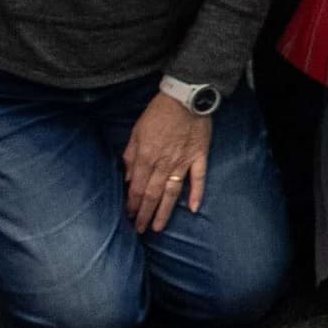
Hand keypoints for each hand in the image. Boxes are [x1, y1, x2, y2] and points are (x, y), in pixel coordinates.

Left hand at [120, 91, 211, 233]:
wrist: (185, 97)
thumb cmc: (158, 112)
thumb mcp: (137, 131)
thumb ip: (131, 155)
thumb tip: (129, 177)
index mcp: (146, 157)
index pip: (137, 187)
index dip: (131, 204)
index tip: (127, 217)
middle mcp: (164, 164)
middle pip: (152, 194)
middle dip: (144, 214)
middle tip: (139, 230)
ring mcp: (183, 162)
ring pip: (172, 192)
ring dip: (164, 211)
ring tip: (158, 227)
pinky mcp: (199, 156)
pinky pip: (198, 178)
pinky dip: (197, 194)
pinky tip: (194, 209)